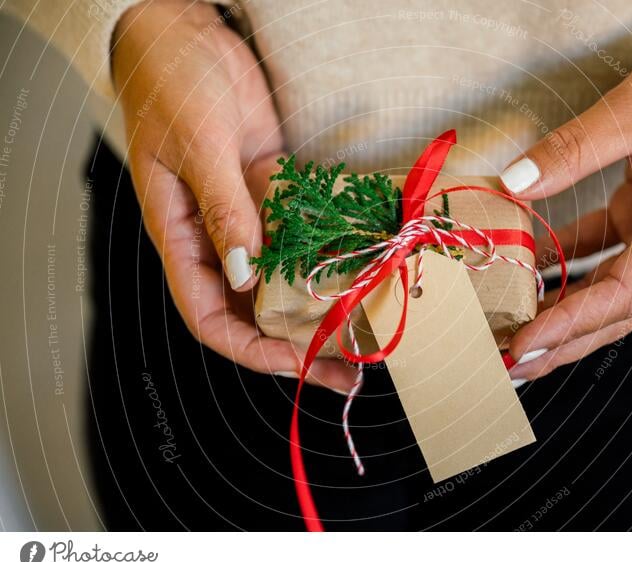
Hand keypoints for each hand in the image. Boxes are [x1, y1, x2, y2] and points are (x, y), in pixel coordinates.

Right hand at [112, 1, 355, 391]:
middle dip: (297, 341)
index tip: (300, 361)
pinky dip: (327, 251)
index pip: (211, 317)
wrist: (186, 31)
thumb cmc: (171, 81)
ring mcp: (249, 216)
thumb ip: (222, 209)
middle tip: (347, 362)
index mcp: (182, 237)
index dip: (252, 349)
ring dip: (320, 302)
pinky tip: (360, 266)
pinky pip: (302, 233)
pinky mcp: (272, 191)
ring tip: (364, 322)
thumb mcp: (197, 146)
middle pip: (255, 310)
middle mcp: (217, 237)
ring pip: (284, 277)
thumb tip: (245, 274)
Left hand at [503, 13, 631, 380]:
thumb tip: (515, 184)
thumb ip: (574, 149)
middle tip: (513, 362)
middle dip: (566, 341)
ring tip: (519, 334)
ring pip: (610, 289)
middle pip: (618, 309)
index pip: (624, 292)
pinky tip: (531, 276)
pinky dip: (567, 268)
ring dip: (565, 314)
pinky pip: (603, 253)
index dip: (572, 322)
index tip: (526, 341)